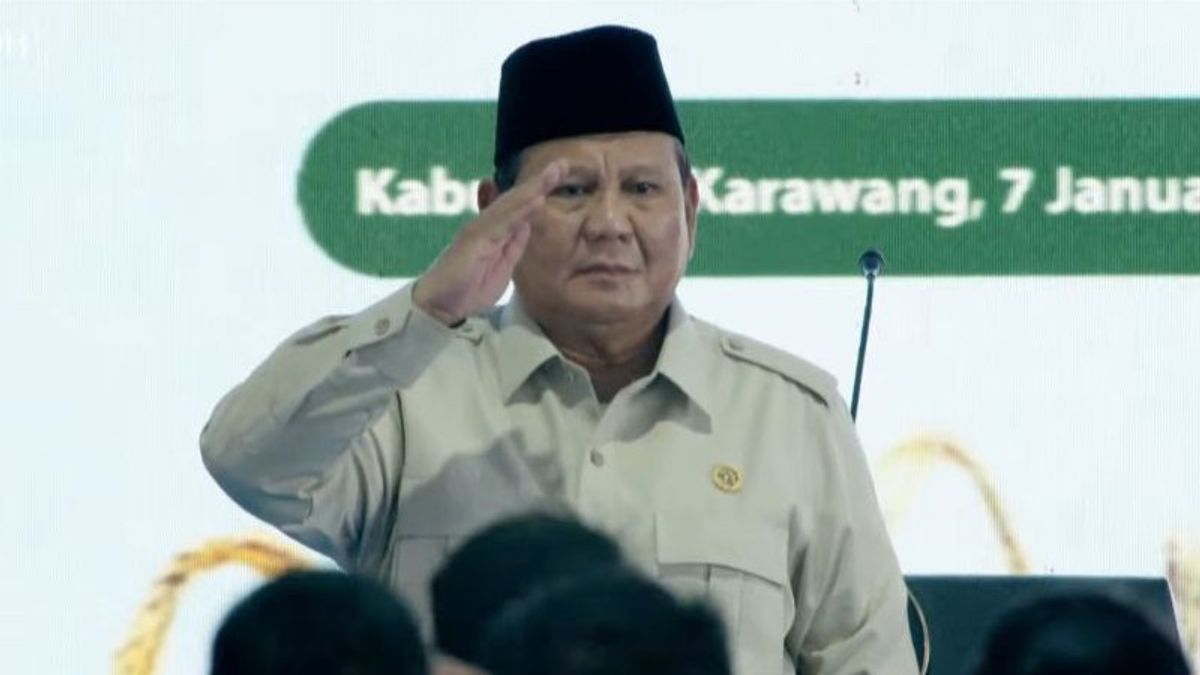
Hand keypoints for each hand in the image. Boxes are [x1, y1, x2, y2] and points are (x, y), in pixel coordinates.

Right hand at [413, 161, 565, 325]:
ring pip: (510, 205)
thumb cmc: (467, 288)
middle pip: (515, 199)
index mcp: (494, 231)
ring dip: (532, 188)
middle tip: (562, 164)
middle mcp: (485, 224)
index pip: (518, 207)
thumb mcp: (502, 266)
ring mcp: (478, 230)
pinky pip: (501, 222)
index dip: (538, 191)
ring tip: (553, 173)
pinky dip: (519, 209)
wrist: (439, 306)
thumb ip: (514, 245)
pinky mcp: (473, 239)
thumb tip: (527, 224)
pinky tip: (535, 198)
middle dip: (539, 181)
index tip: (558, 175)